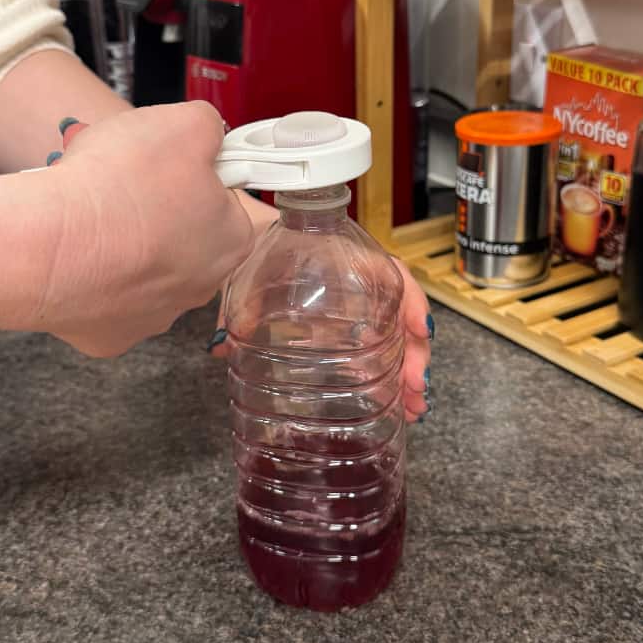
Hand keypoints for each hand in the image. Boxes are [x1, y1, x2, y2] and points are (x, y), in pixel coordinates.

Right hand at [30, 103, 253, 356]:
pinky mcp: (111, 337)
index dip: (194, 175)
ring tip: (90, 214)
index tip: (164, 164)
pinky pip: (104, 300)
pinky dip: (90, 277)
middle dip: (156, 209)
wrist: (44, 246)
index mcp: (232, 239)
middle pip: (185, 237)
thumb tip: (208, 135)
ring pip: (144, 271)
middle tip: (120, 182)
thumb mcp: (181, 123)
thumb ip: (208, 127)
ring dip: (123, 243)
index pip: (226, 200)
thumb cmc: (118, 187)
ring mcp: (155, 317)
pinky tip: (74, 254)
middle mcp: (201, 288)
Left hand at [208, 221, 433, 424]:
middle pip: (400, 314)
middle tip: (414, 392)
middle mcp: (356, 281)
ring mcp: (354, 305)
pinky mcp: (344, 325)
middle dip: (414, 354)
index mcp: (342, 256)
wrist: (246, 234)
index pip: (391, 273)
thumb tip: (222, 346)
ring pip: (393, 335)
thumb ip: (237, 307)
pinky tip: (391, 401)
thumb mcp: (248, 271)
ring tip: (411, 408)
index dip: (410, 301)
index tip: (420, 331)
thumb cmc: (256, 244)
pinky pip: (376, 347)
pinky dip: (387, 373)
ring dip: (406, 371)